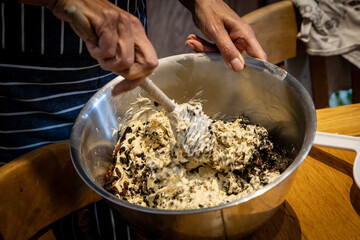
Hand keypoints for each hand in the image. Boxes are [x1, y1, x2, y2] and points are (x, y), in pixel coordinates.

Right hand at [41, 0, 157, 94]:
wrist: (70, 1)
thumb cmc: (89, 23)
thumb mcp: (110, 42)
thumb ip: (122, 56)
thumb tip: (130, 78)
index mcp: (137, 33)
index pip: (150, 63)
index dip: (137, 81)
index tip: (120, 88)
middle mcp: (134, 27)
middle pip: (144, 66)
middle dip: (125, 76)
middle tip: (108, 66)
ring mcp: (122, 23)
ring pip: (125, 62)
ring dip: (106, 63)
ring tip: (97, 50)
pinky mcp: (108, 21)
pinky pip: (107, 51)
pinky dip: (96, 53)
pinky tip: (91, 42)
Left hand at [180, 0, 266, 70]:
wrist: (199, 1)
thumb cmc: (210, 10)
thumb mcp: (217, 32)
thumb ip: (228, 50)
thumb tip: (239, 68)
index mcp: (245, 35)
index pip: (258, 56)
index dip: (255, 68)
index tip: (244, 78)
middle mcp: (241, 39)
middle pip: (234, 58)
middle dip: (214, 54)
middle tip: (199, 46)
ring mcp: (232, 41)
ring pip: (221, 55)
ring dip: (205, 49)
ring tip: (192, 40)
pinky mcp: (223, 42)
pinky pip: (215, 50)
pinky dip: (203, 46)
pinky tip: (193, 40)